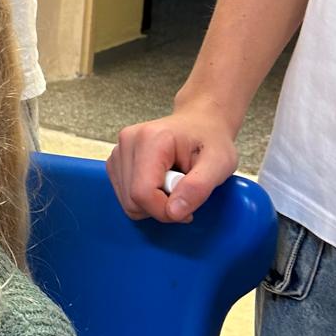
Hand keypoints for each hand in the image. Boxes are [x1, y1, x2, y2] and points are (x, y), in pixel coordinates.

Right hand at [108, 101, 238, 222]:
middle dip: (161, 206)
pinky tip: (160, 182)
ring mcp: (118, 151)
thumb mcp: (220, 163)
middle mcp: (128, 142)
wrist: (200, 123)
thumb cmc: (210, 140)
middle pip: (132, 201)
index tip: (188, 208)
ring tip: (174, 182)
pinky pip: (125, 197)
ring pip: (127, 202)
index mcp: (151, 138)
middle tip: (183, 188)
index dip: (165, 210)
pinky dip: (145, 198)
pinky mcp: (115, 162)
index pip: (142, 193)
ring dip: (153, 203)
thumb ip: (199, 188)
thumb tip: (173, 212)